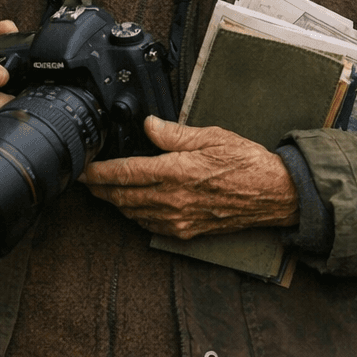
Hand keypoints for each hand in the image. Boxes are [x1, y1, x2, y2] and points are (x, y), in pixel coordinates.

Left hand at [80, 118, 299, 239]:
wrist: (273, 194)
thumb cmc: (247, 163)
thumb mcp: (211, 136)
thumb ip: (174, 133)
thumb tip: (149, 126)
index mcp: (176, 172)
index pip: (124, 173)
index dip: (98, 172)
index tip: (83, 169)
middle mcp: (173, 199)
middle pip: (122, 197)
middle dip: (99, 189)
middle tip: (85, 180)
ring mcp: (179, 219)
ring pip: (132, 213)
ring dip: (115, 202)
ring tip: (105, 191)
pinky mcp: (187, 231)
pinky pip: (150, 225)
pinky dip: (135, 215)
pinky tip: (134, 206)